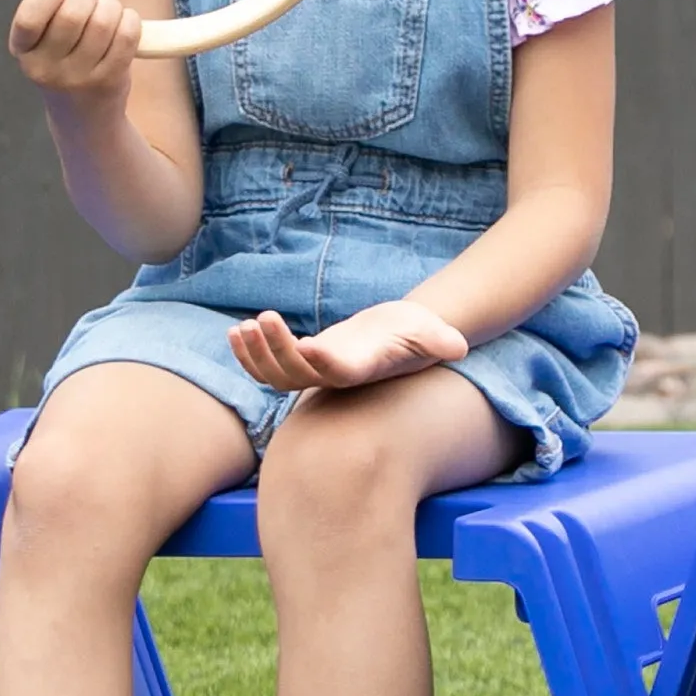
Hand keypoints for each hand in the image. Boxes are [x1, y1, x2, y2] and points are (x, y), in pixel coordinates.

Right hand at [11, 0, 143, 99]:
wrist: (82, 116)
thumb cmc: (64, 57)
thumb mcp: (46, 28)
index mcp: (23, 49)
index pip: (29, 18)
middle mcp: (45, 68)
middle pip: (71, 15)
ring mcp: (77, 78)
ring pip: (102, 22)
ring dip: (111, 6)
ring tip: (108, 12)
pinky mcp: (108, 82)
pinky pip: (126, 35)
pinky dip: (129, 20)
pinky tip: (124, 23)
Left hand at [227, 300, 472, 397]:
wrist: (399, 339)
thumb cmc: (415, 333)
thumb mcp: (431, 332)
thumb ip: (441, 340)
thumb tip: (459, 347)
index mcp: (362, 369)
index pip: (339, 373)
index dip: (322, 363)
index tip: (307, 344)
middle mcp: (334, 377)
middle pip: (298, 375)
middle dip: (276, 349)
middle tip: (264, 318)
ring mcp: (314, 374)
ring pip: (276, 377)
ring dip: (256, 355)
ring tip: (243, 327)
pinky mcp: (301, 365)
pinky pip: (267, 369)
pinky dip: (248, 355)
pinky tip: (236, 331)